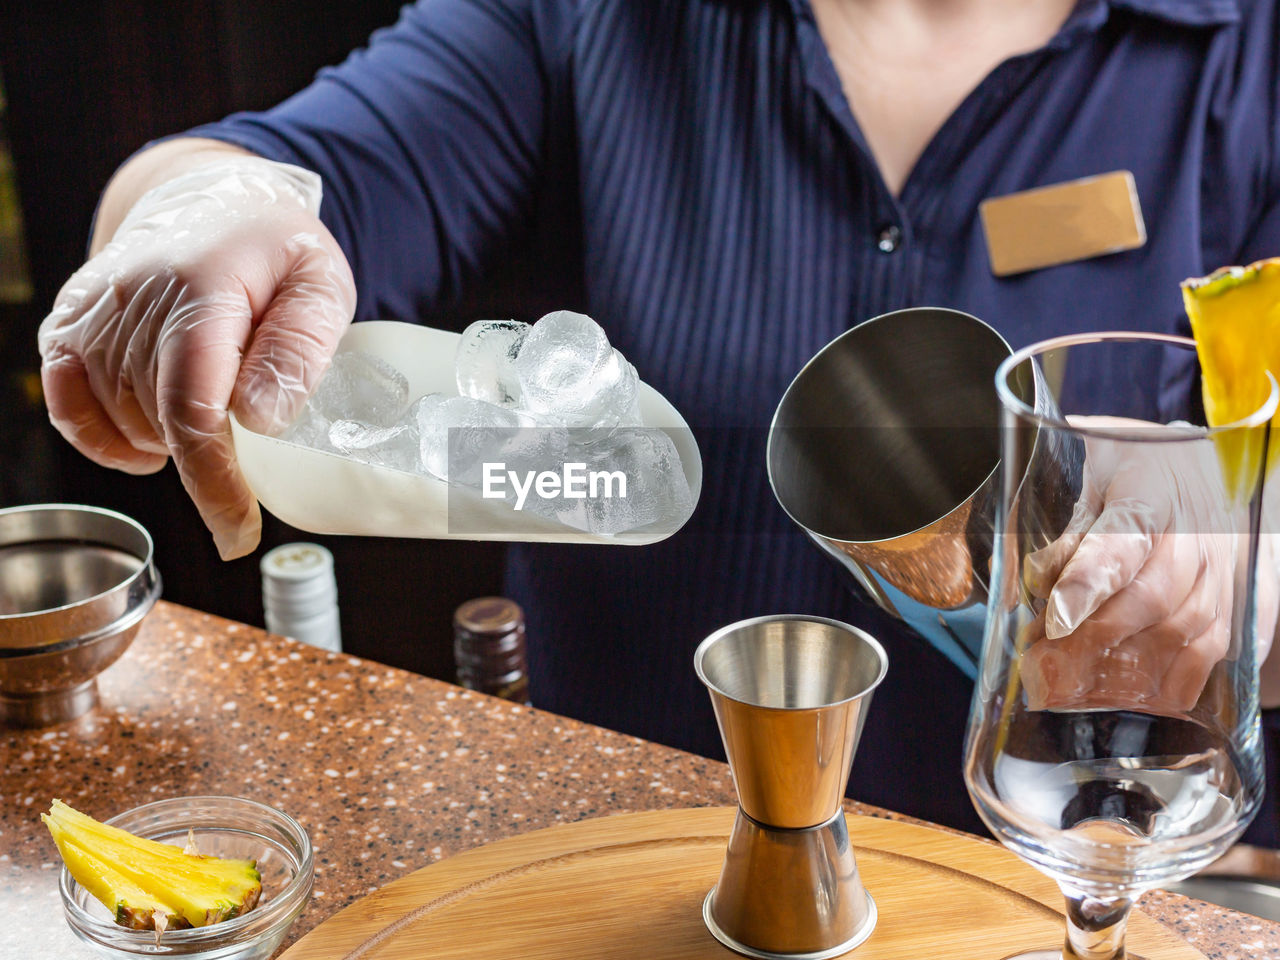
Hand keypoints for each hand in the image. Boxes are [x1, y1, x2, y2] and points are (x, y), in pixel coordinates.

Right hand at [38, 154, 355, 558]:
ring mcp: (89, 313)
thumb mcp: (321, 285)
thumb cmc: (276, 251)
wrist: (211, 201)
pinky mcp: (65, 327)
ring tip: (214, 396)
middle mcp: (130, 298)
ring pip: (122, 422)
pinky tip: (154, 434)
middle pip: (161, 423)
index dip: (213, 480)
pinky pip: (70, 408)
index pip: (192, 405)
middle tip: (253, 416)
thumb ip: (300, 347)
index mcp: (202, 287)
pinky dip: (109, 438)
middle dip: (211, 452)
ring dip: (170, 437)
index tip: (238, 531)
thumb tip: (261, 418)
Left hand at [1018, 418, 1266, 714]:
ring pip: (1185, 630)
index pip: (1121, 541)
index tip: (1056, 619)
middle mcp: (1197, 533)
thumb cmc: (1135, 466)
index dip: (1088, 583)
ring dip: (1128, 667)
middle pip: (1153, 598)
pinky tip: (1136, 694)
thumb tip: (1033, 583)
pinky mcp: (1242, 598)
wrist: (1207, 464)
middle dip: (1095, 639)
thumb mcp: (1090, 473)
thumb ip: (1064, 528)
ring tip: (1073, 686)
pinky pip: (1215, 649)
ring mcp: (1225, 569)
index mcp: (1150, 490)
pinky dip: (1174, 679)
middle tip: (1046, 666)